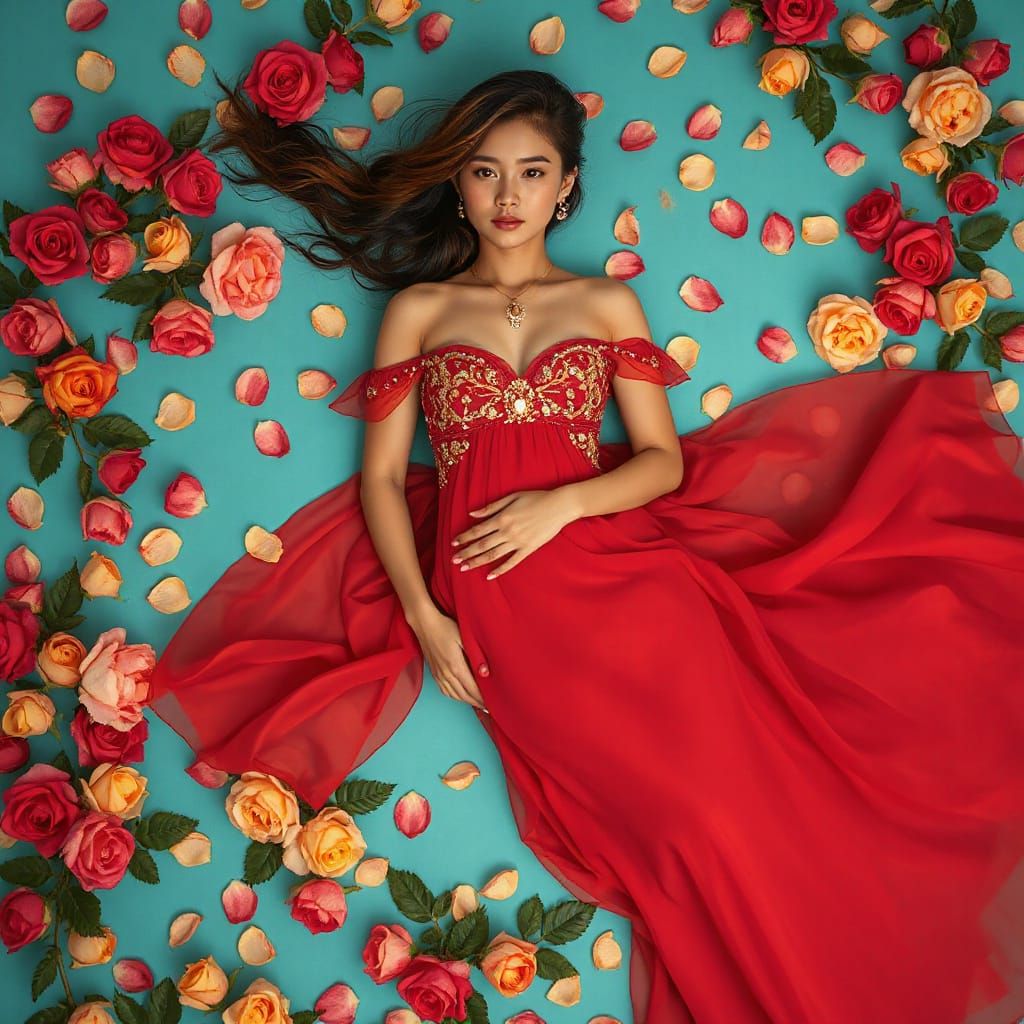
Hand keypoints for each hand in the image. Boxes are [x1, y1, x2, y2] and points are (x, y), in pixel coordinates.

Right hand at [408, 606, 488, 711]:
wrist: (424, 624)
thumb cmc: (445, 627)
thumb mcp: (464, 638)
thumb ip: (475, 656)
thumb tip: (485, 673)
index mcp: (455, 666)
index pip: (472, 689)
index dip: (483, 698)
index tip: (492, 702)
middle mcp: (446, 674)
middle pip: (464, 695)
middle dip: (477, 702)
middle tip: (488, 707)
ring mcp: (438, 675)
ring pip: (454, 695)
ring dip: (466, 701)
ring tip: (477, 703)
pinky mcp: (434, 673)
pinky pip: (445, 691)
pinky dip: (455, 697)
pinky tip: (460, 696)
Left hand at [451, 487, 577, 578]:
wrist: (559, 506)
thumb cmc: (536, 498)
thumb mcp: (512, 497)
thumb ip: (491, 507)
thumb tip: (472, 513)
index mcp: (502, 518)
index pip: (478, 530)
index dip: (464, 537)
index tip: (453, 543)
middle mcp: (507, 532)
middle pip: (482, 545)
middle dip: (466, 553)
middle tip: (454, 560)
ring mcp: (518, 542)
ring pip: (493, 555)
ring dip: (477, 562)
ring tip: (465, 568)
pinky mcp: (528, 549)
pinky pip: (511, 562)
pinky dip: (500, 570)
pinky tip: (490, 576)